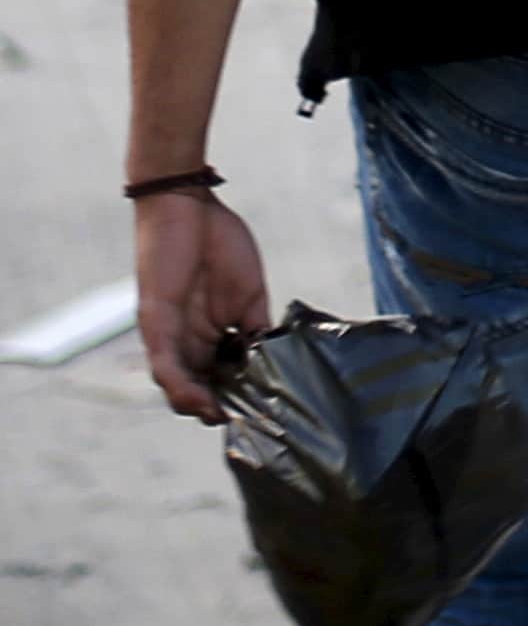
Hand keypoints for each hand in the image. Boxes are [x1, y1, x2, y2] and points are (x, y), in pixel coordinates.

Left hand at [134, 192, 269, 422]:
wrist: (189, 205)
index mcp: (208, 332)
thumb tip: (273, 360)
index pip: (218, 374)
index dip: (234, 395)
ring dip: (195, 406)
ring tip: (220, 416)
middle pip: (196, 387)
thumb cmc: (218, 240)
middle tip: (241, 419)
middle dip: (215, 407)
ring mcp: (167, 334)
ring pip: (175, 385)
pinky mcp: (155, 323)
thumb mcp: (249, 293)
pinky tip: (200, 399)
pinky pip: (164, 364)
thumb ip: (257, 327)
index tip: (257, 410)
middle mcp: (184, 339)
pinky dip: (180, 386)